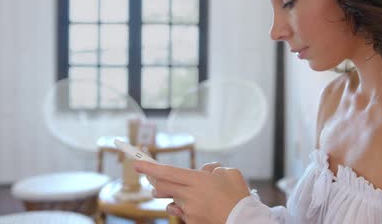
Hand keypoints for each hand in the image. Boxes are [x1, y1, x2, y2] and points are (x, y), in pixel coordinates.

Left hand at [134, 161, 250, 223]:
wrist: (244, 221)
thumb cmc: (239, 195)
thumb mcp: (229, 173)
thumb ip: (213, 169)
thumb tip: (205, 171)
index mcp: (198, 180)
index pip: (167, 172)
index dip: (150, 168)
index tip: (137, 164)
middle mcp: (189, 196)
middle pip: (163, 188)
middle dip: (156, 183)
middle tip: (154, 182)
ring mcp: (189, 211)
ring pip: (172, 202)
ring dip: (174, 198)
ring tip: (189, 196)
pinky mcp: (192, 223)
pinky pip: (183, 214)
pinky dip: (187, 209)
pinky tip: (200, 208)